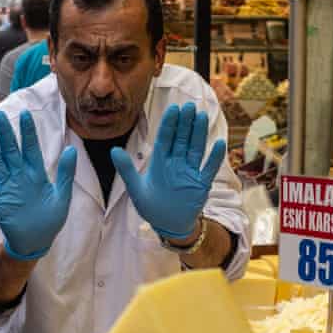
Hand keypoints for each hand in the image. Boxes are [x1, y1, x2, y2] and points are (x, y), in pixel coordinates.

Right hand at [0, 110, 76, 259]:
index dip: (27, 131)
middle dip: (4, 133)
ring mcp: (7, 188)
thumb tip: (72, 150)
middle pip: (10, 150)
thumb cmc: (50, 220)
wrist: (36, 242)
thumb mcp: (62, 196)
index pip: (30, 148)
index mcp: (36, 174)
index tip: (25, 114)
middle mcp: (19, 177)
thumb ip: (65, 173)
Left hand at [111, 102, 225, 239]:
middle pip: (182, 139)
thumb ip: (127, 170)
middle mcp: (176, 163)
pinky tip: (219, 144)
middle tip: (190, 106)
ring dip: (199, 133)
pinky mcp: (201, 184)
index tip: (173, 108)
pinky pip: (209, 168)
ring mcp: (190, 172)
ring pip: (196, 148)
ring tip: (202, 116)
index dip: (169, 124)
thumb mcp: (136, 189)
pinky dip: (214, 158)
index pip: (165, 139)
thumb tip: (113, 150)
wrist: (169, 225)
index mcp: (160, 163)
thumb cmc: (151, 206)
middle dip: (185, 123)